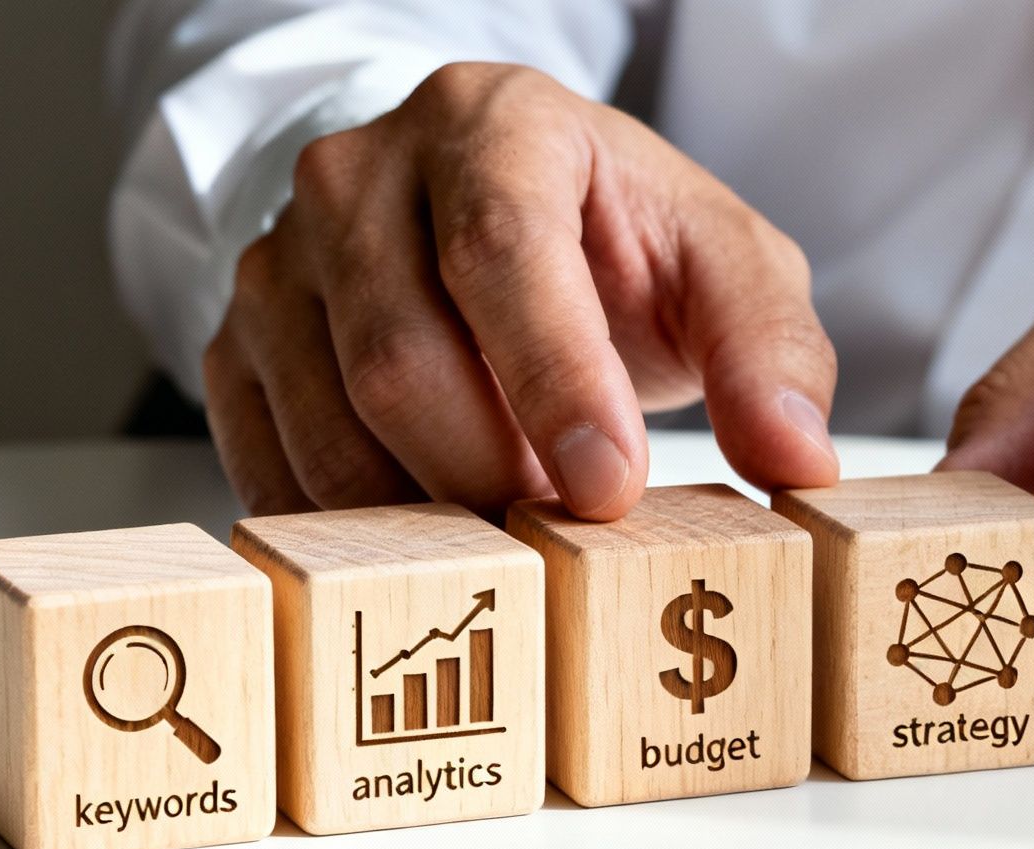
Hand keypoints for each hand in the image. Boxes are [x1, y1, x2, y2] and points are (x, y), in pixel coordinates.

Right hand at [205, 62, 838, 519]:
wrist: (474, 213)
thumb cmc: (603, 241)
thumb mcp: (715, 262)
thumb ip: (769, 347)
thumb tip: (799, 460)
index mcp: (488, 123)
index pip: (502, 250)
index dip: (554, 382)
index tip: (608, 491)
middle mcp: (358, 175)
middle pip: (398, 358)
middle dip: (489, 473)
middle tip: (561, 536)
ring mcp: (278, 261)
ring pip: (329, 427)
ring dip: (425, 515)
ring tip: (505, 535)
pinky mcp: (234, 343)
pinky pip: (270, 466)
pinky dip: (353, 532)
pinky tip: (423, 541)